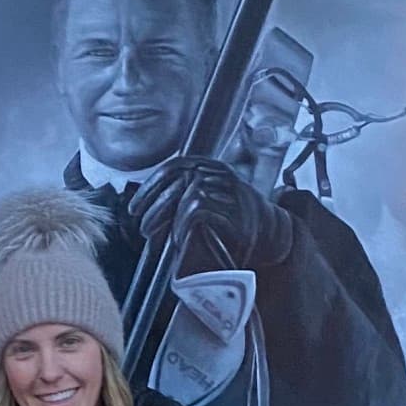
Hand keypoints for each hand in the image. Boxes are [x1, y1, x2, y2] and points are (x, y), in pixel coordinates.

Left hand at [132, 159, 291, 268]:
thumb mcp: (208, 200)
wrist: (271, 234)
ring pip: (186, 196)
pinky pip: (198, 211)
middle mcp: (219, 173)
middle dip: (153, 205)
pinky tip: (179, 238)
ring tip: (160, 236)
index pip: (173, 167)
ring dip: (167, 218)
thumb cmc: (233, 220)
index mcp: (210, 167)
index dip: (150, 187)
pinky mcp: (235, 209)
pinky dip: (184, 226)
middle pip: (176, 181)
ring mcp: (229, 189)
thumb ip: (182, 197)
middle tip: (142, 228)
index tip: (134, 208)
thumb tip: (146, 207)